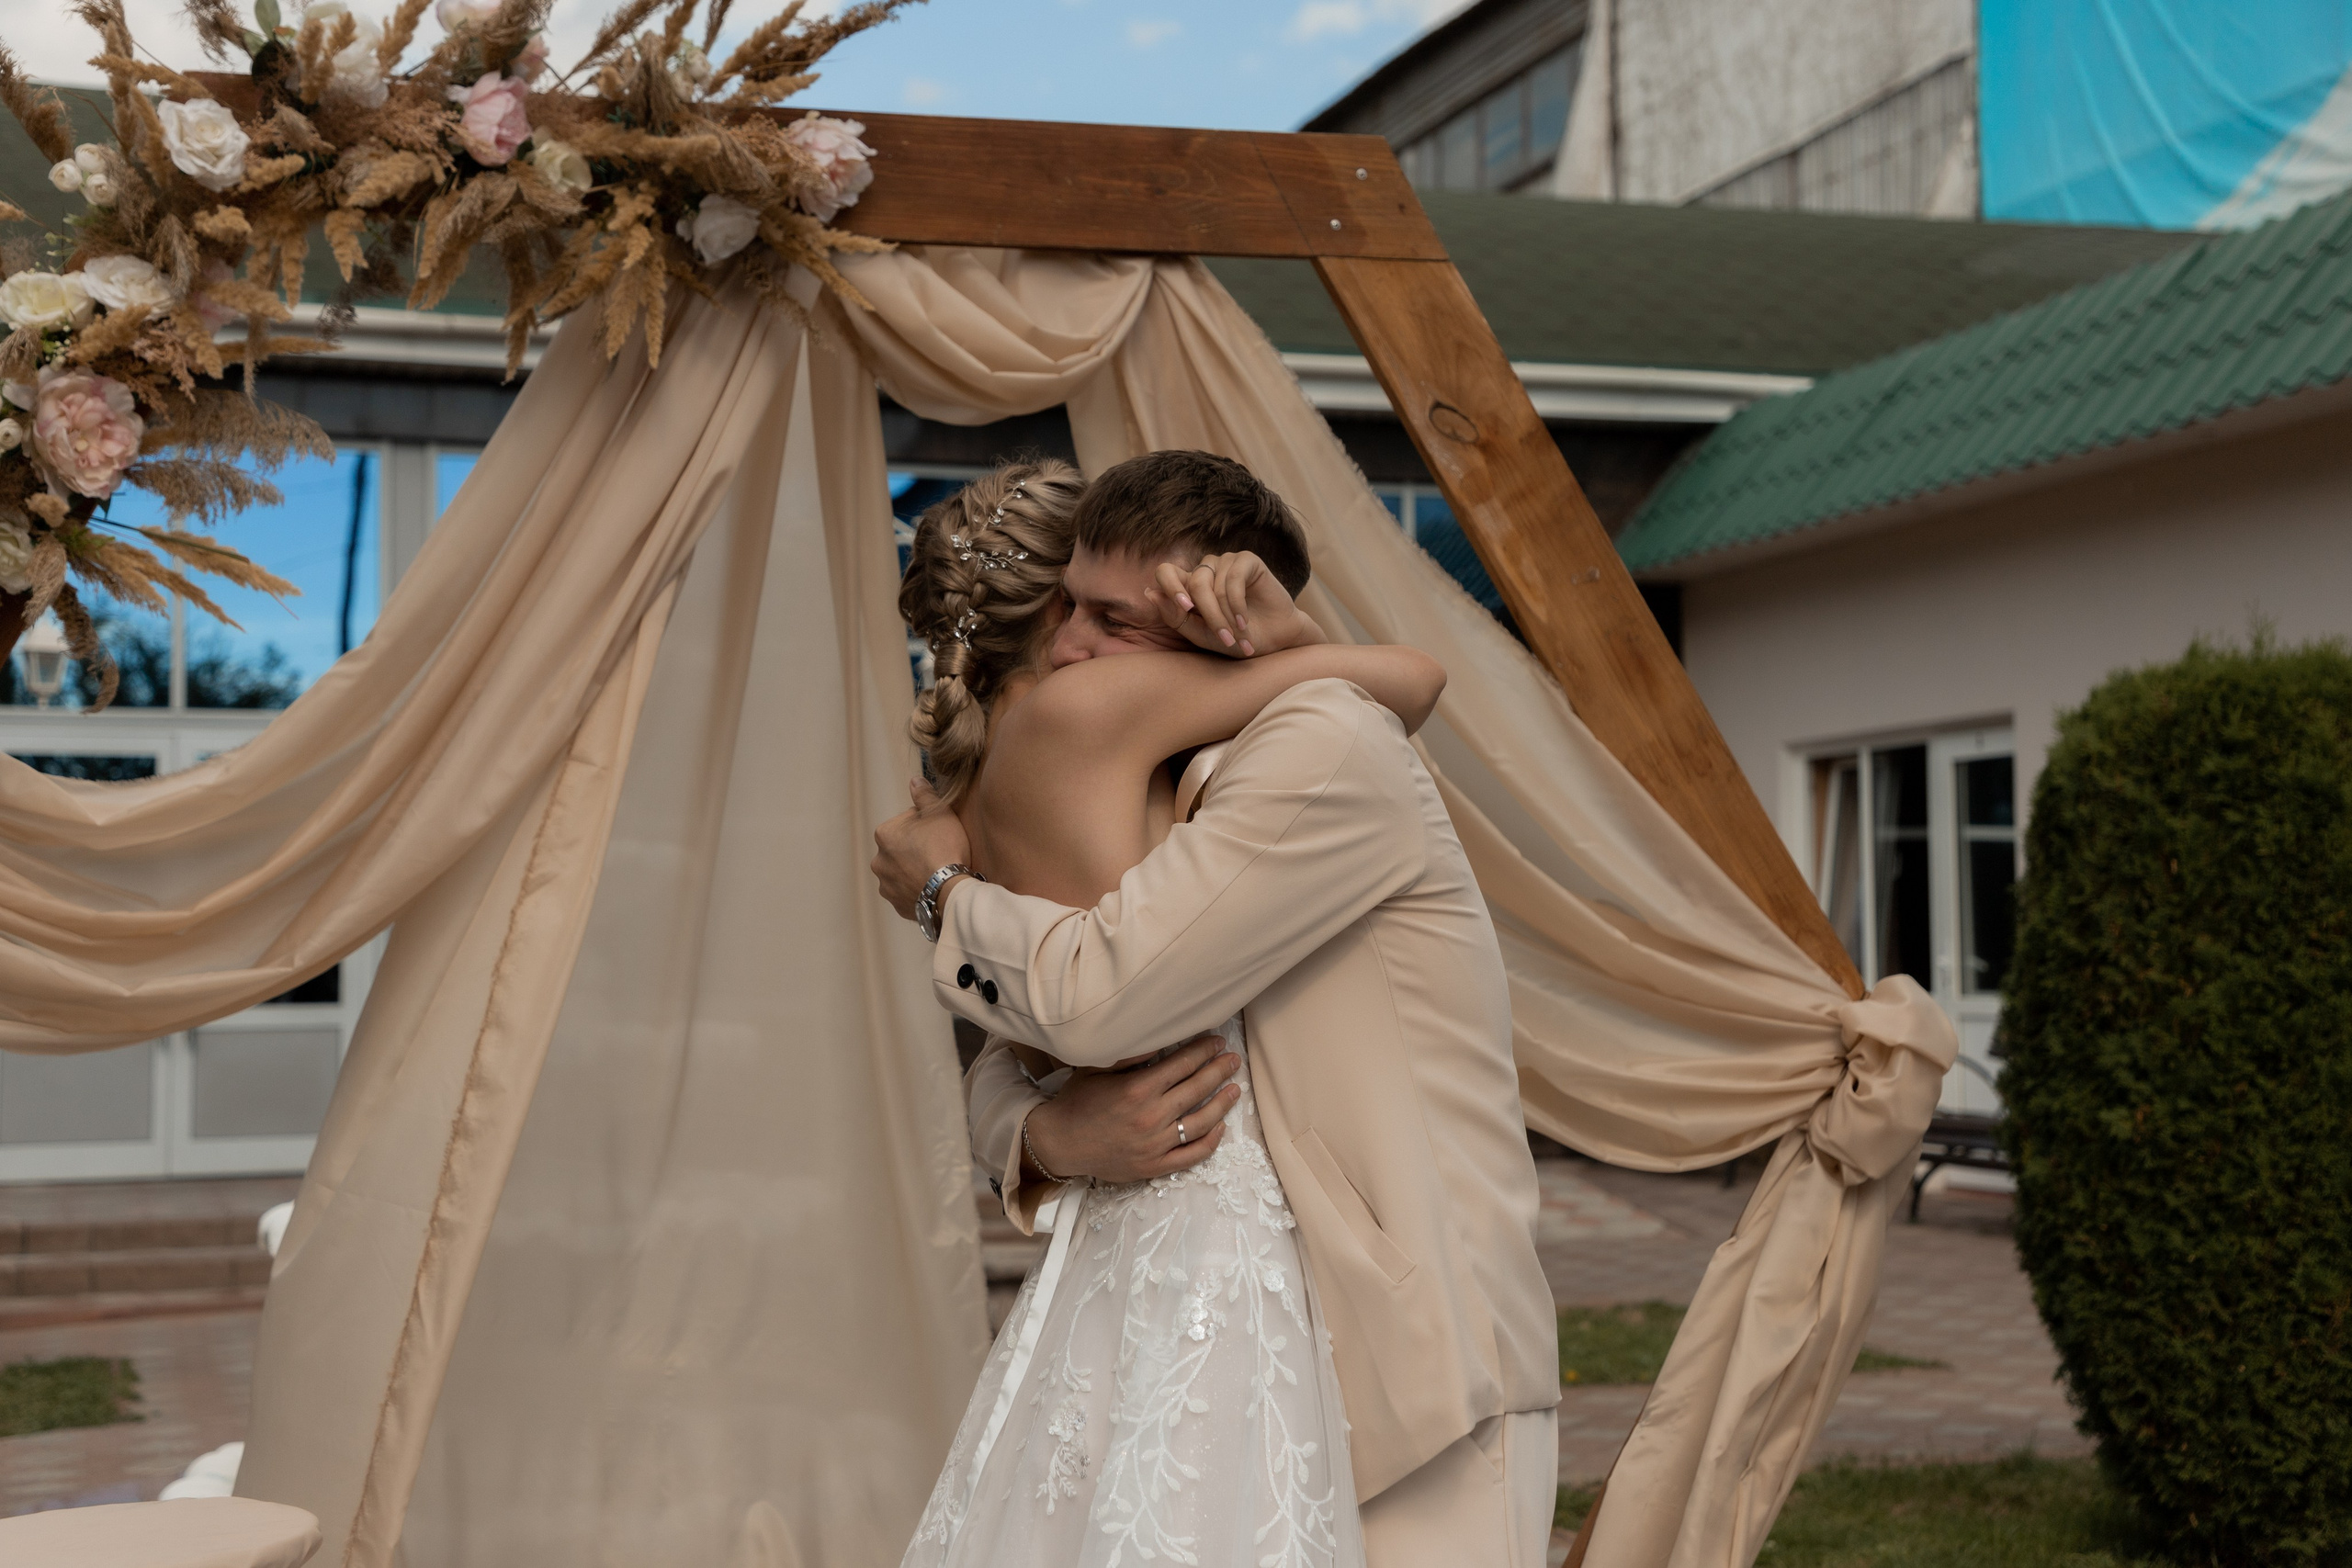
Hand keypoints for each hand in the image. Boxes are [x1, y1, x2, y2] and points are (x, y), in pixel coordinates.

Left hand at [871, 778, 971, 921]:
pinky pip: (908, 893)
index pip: (907, 821)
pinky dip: (918, 889)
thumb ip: (924, 794)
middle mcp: (878, 861)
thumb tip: (914, 780)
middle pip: (902, 848)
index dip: (927, 824)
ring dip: (915, 870)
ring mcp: (886, 886)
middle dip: (917, 848)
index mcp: (884, 834)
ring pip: (903, 871)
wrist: (949, 891)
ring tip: (938, 872)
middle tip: (941, 852)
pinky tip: (934, 887)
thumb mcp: (939, 812)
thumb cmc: (944, 848)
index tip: (940, 832)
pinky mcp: (897, 905)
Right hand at [1023, 1034, 1243, 1182]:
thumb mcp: (1097, 1068)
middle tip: (1233, 1060)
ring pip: (1201, 1122)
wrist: (1060, 1143)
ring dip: (1223, 1104)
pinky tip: (1221, 1127)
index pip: (1182, 1064)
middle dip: (1220, 1070)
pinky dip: (1211, 1142)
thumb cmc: (1077, 1101)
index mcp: (1137, 1089)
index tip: (1217, 1042)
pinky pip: (1192, 1155)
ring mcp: (1155, 1144)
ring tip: (1235, 1089)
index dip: (1203, 1050)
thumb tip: (1160, 1038)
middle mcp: (1151, 1116)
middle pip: (1197, 1089)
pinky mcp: (1154, 1166)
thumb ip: (1130, 1054)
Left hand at [1146, 552, 1324, 658]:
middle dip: (1208, 614)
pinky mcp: (1246, 561)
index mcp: (1189, 585)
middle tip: (1223, 638)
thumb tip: (1150, 593)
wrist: (1274, 640)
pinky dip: (1237, 604)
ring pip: (1213, 584)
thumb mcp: (1201, 635)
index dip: (1170, 586)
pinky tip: (1245, 621)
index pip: (1166, 572)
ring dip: (1225, 614)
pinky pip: (1233, 578)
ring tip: (1238, 634)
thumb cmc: (1236, 639)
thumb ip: (1176, 618)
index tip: (1185, 608)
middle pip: (1193, 583)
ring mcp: (1225, 563)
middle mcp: (1205, 570)